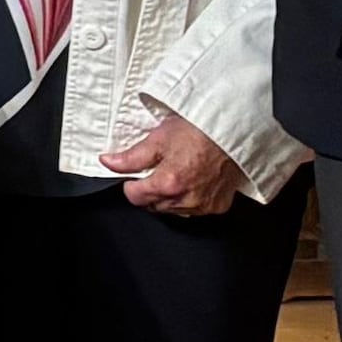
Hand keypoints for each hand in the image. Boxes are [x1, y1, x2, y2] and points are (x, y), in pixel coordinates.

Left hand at [106, 105, 243, 215]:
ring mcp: (204, 205)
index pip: (135, 197)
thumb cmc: (199, 131)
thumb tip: (109, 162)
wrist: (233, 131)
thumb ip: (131, 157)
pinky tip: (192, 181)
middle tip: (158, 170)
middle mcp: (187, 199)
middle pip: (153, 205)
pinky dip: (189, 199)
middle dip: (150, 191)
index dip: (131, 184)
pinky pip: (195, 210)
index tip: (134, 176)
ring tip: (177, 173)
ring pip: (173, 210)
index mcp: (169, 183)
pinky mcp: (218, 206)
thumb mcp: (158, 139)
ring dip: (169, 197)